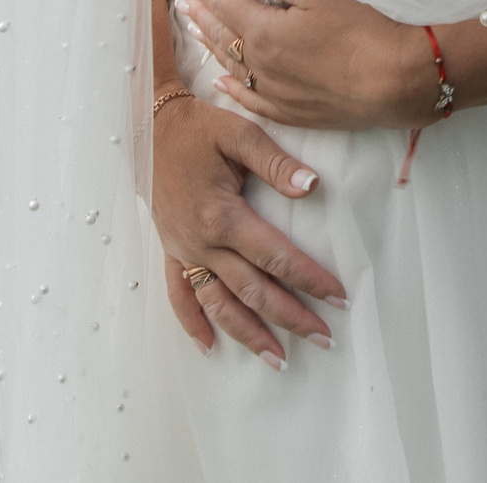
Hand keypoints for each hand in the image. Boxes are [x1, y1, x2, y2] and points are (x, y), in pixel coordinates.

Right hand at [151, 94, 346, 365]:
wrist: (148, 127)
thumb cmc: (198, 128)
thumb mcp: (239, 133)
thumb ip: (276, 163)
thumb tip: (313, 187)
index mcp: (223, 216)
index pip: (276, 257)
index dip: (309, 279)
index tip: (338, 296)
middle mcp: (202, 242)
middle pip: (253, 291)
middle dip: (291, 318)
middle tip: (324, 338)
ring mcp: (184, 250)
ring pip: (219, 303)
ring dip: (249, 334)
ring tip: (278, 359)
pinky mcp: (170, 249)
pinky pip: (179, 294)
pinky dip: (192, 323)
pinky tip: (208, 347)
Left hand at [179, 0, 431, 130]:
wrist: (394, 82)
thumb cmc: (362, 31)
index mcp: (263, 32)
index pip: (226, 4)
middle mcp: (261, 66)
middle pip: (223, 35)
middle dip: (203, 15)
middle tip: (185, 2)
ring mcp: (274, 93)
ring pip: (232, 66)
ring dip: (212, 46)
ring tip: (196, 32)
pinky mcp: (292, 112)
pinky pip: (250, 100)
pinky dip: (232, 88)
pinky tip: (222, 83)